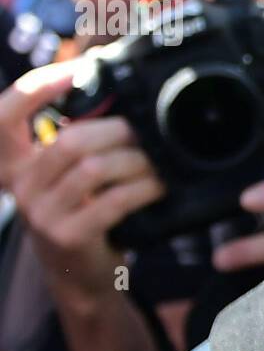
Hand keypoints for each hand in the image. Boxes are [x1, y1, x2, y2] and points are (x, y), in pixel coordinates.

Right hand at [0, 62, 163, 290]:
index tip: (73, 71)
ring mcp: (42, 214)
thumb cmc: (84, 219)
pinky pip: (113, 201)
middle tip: (147, 130)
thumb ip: (78, 146)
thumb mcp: (70, 180)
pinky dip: (144, 189)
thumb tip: (115, 99)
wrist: (82, 279)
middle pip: (69, 140)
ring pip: (94, 169)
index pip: (5, 116)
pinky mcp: (68, 236)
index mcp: (17, 166)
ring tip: (159, 161)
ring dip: (136, 161)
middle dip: (116, 130)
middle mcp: (21, 187)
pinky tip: (160, 186)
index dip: (35, 88)